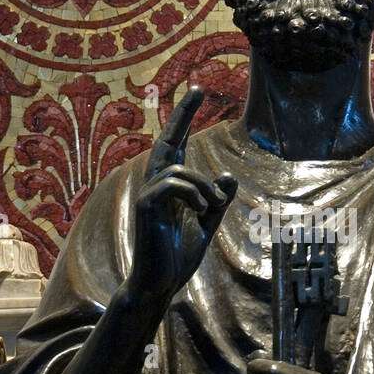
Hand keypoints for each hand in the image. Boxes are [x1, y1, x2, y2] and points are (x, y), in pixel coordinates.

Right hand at [125, 87, 236, 309]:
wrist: (160, 284)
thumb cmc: (178, 257)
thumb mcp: (206, 225)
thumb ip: (216, 202)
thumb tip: (228, 176)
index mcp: (169, 189)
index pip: (175, 147)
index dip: (184, 119)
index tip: (196, 92)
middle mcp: (154, 186)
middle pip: (166, 142)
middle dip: (182, 115)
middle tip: (198, 89)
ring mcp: (146, 195)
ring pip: (177, 169)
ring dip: (203, 186)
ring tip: (212, 207)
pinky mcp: (145, 207)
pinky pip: (171, 185)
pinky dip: (192, 193)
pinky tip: (201, 210)